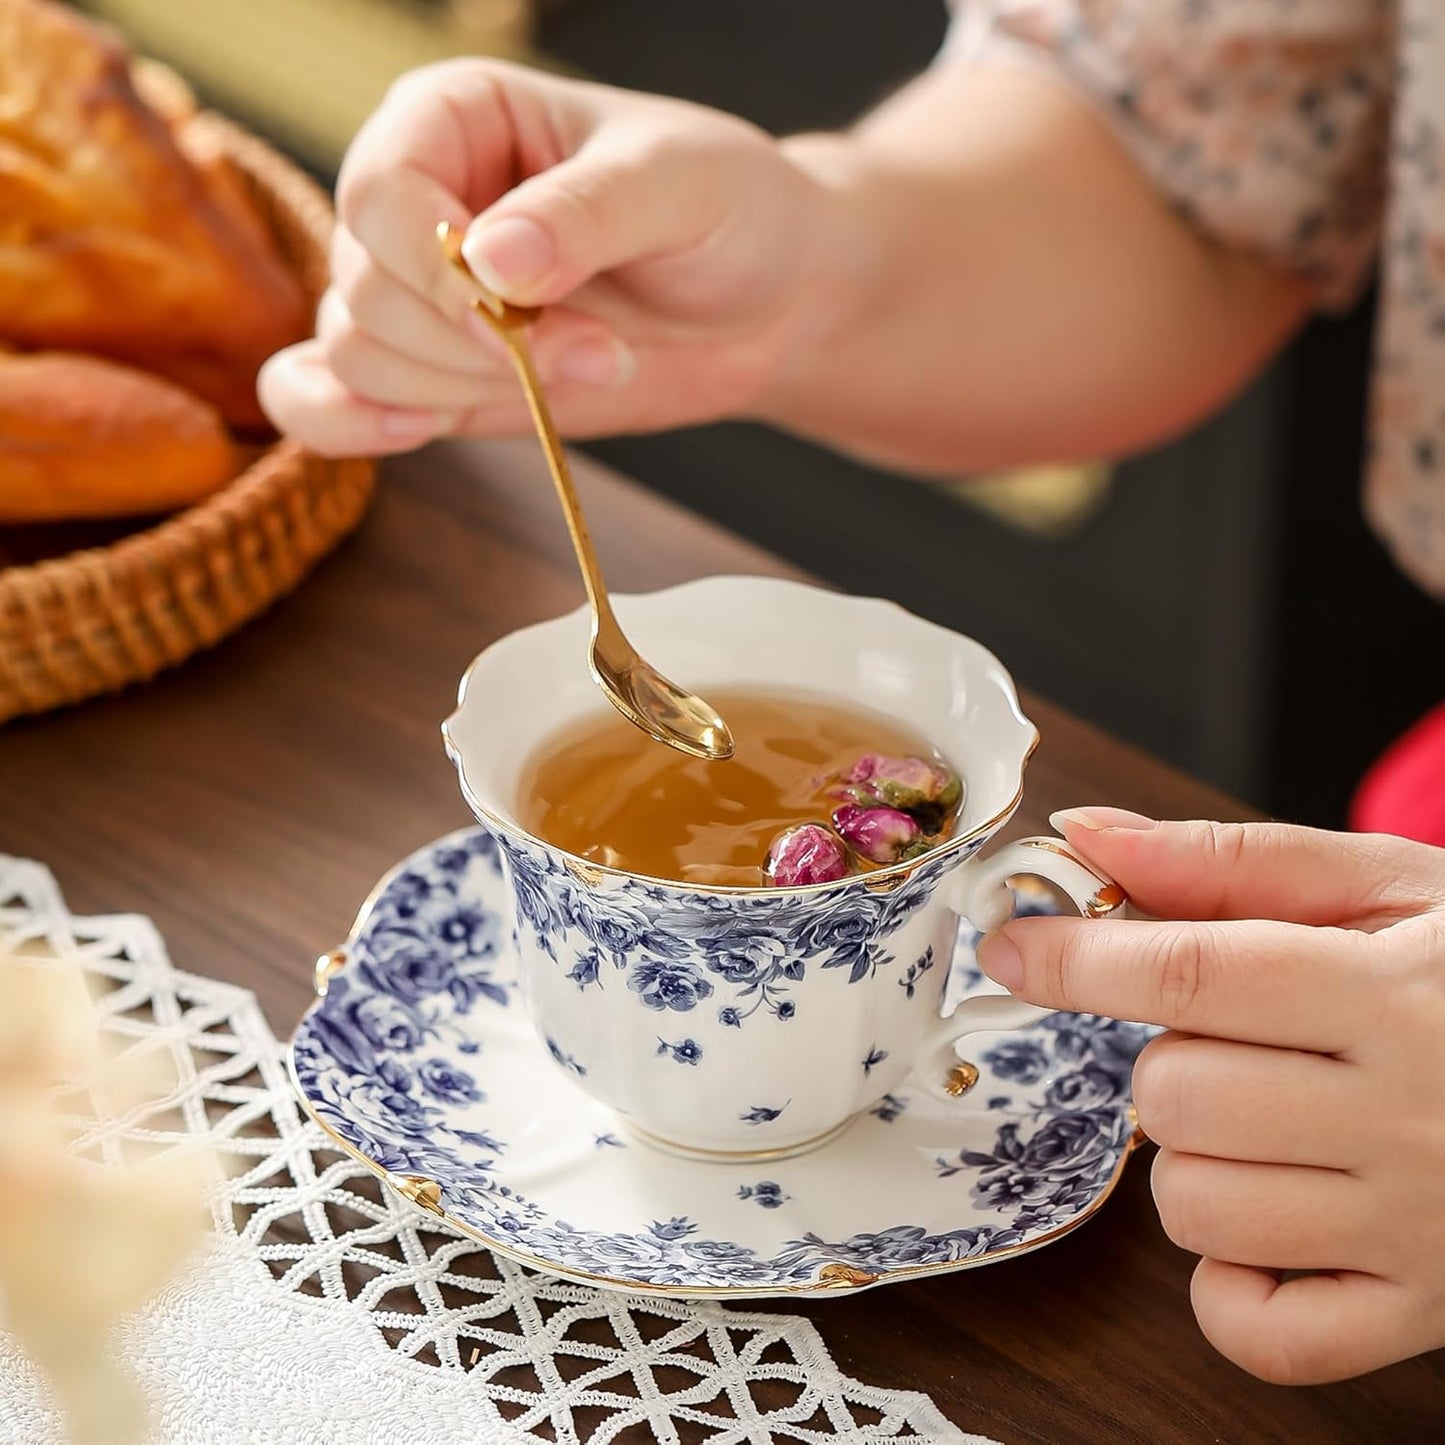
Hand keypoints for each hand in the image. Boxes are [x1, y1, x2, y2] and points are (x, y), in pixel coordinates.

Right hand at [259, 58, 824, 454]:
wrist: (770, 301)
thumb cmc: (729, 211)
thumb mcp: (680, 186)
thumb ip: (587, 214)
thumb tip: (491, 260)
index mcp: (454, 117)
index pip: (381, 191)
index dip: (439, 270)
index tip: (528, 312)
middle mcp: (416, 201)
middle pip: (365, 286)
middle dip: (475, 344)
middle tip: (598, 349)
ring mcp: (419, 294)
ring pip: (358, 352)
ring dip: (461, 387)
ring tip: (579, 369)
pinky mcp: (435, 372)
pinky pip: (328, 399)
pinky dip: (345, 425)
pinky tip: (411, 433)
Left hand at [977, 810, 1444, 1383]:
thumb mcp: (1392, 887)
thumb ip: (1234, 861)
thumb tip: (1090, 835)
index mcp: (1394, 993)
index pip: (1190, 976)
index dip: (1076, 959)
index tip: (1009, 943)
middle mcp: (1410, 1116)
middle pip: (1178, 1097)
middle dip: (1169, 1059)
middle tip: (1242, 1044)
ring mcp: (1417, 1229)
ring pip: (1197, 1206)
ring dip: (1194, 1158)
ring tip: (1273, 1121)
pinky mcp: (1423, 1313)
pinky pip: (1260, 1331)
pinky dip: (1231, 1281)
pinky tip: (1275, 1219)